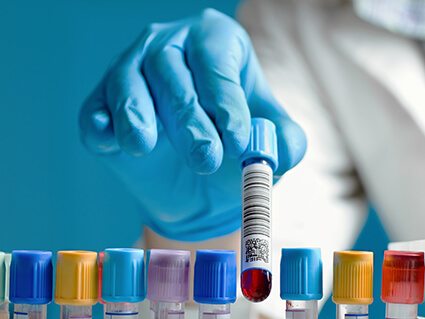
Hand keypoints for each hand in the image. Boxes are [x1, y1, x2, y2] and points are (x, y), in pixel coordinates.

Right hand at [79, 9, 306, 240]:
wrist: (197, 184)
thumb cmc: (233, 150)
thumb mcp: (266, 145)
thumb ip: (285, 144)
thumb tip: (281, 151)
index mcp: (214, 43)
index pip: (216, 61)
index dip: (226, 99)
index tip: (238, 139)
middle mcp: (168, 47)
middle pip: (171, 71)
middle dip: (189, 118)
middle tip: (206, 158)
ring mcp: (130, 73)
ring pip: (127, 83)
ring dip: (138, 116)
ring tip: (144, 146)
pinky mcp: (102, 106)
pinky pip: (95, 112)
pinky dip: (100, 125)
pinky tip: (109, 139)